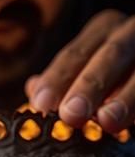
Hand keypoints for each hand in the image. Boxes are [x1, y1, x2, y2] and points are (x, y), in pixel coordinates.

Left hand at [26, 10, 134, 132]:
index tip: (40, 104)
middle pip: (110, 56)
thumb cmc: (116, 75)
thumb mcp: (88, 70)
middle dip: (90, 85)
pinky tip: (132, 125)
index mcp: (103, 31)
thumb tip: (32, 89)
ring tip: (107, 121)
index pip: (74, 54)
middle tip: (71, 114)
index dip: (57, 79)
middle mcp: (131, 32)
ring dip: (126, 98)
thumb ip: (63, 80)